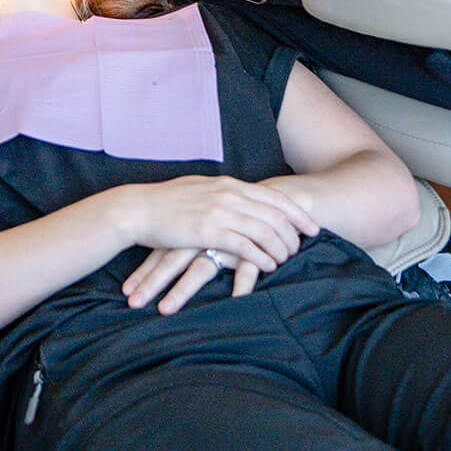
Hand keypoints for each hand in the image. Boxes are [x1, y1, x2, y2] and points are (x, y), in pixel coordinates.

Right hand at [114, 175, 318, 311]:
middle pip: (276, 215)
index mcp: (229, 184)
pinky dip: (261, 257)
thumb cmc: (166, 202)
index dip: (298, 214)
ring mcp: (219, 212)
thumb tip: (241, 199)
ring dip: (280, 248)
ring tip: (285, 260)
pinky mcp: (208, 232)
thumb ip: (224, 193)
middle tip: (300, 249)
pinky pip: (245, 246)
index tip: (312, 227)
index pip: (275, 197)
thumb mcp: (201, 189)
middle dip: (293, 234)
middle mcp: (229, 195)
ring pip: (264, 231)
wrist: (138, 209)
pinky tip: (267, 266)